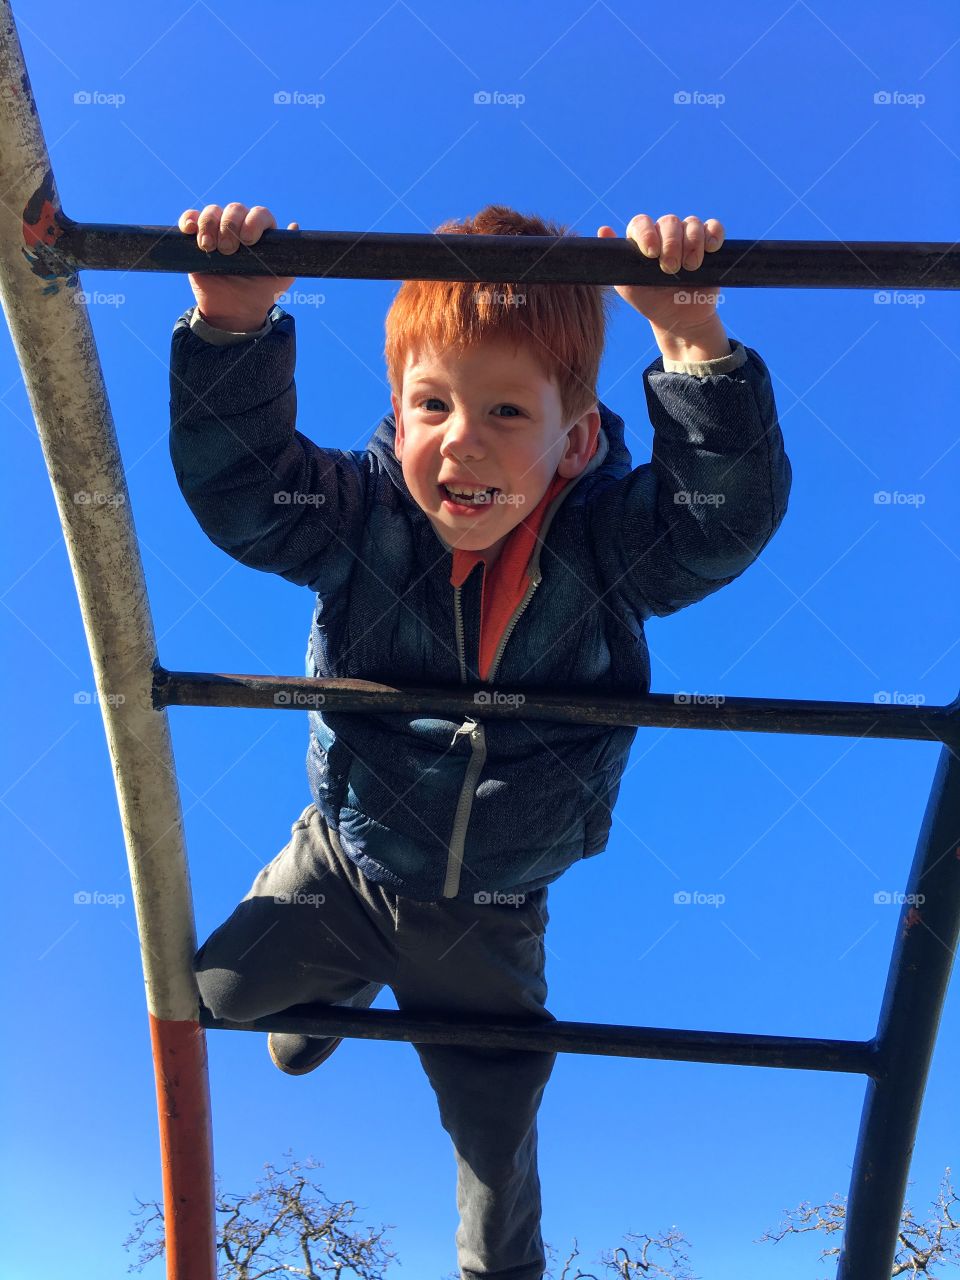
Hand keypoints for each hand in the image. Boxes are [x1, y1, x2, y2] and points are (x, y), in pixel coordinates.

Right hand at [178, 202, 299, 330]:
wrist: (234, 311)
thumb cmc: (260, 294)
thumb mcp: (281, 279)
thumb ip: (291, 256)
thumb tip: (294, 225)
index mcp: (262, 232)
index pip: (260, 214)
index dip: (253, 221)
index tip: (249, 240)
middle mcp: (240, 226)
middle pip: (234, 208)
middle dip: (230, 226)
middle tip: (228, 250)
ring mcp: (218, 230)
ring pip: (212, 211)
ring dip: (209, 224)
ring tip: (208, 248)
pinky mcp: (198, 237)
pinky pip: (191, 218)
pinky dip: (188, 219)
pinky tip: (189, 230)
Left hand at [597, 214, 724, 334]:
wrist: (679, 321)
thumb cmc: (651, 303)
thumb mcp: (629, 287)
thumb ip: (617, 262)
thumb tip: (603, 230)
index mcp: (644, 241)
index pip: (642, 223)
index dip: (646, 233)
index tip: (651, 253)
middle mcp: (665, 235)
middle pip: (669, 221)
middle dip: (671, 244)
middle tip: (670, 269)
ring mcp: (688, 238)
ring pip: (692, 223)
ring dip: (692, 244)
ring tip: (690, 267)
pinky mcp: (709, 246)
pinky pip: (714, 227)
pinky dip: (714, 234)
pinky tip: (711, 249)